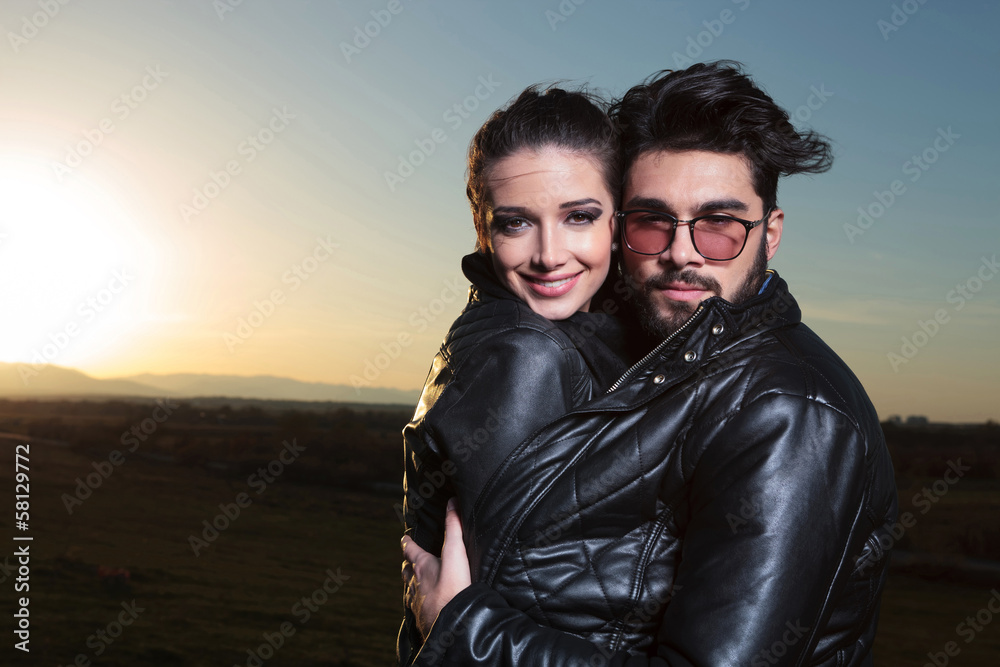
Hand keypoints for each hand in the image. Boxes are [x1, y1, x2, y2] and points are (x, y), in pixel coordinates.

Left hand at [401, 498, 471, 636]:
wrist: (451, 624)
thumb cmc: (453, 588)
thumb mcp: (456, 553)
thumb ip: (454, 528)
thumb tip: (452, 503)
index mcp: (422, 566)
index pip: (410, 549)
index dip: (407, 542)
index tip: (404, 537)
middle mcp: (415, 583)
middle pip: (407, 570)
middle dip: (408, 564)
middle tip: (409, 560)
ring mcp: (417, 602)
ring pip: (410, 589)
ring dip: (412, 584)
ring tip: (416, 583)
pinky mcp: (422, 617)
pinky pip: (417, 607)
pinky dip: (419, 603)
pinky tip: (425, 606)